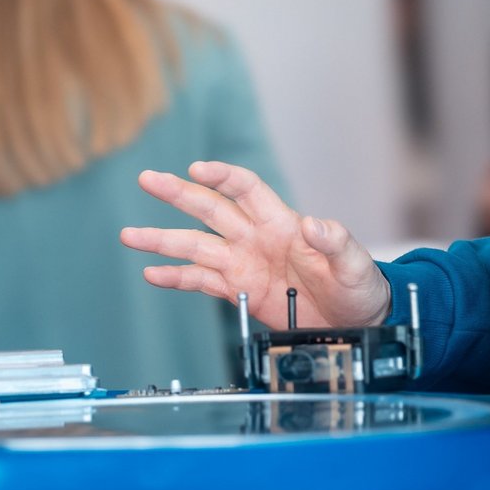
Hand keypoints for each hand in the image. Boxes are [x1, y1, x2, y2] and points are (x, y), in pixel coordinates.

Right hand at [120, 160, 390, 328]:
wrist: (356, 320)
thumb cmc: (358, 285)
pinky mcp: (239, 291)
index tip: (197, 169)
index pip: (245, 189)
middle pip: (210, 210)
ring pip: (196, 246)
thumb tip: (313, 224)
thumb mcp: (354, 263)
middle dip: (178, 194)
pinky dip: (176, 278)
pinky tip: (152, 274)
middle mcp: (256, 239)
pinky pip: (201, 282)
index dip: (222, 176)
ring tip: (130, 235)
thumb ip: (334, 241)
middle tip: (147, 180)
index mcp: (281, 223)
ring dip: (163, 240)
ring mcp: (244, 264)